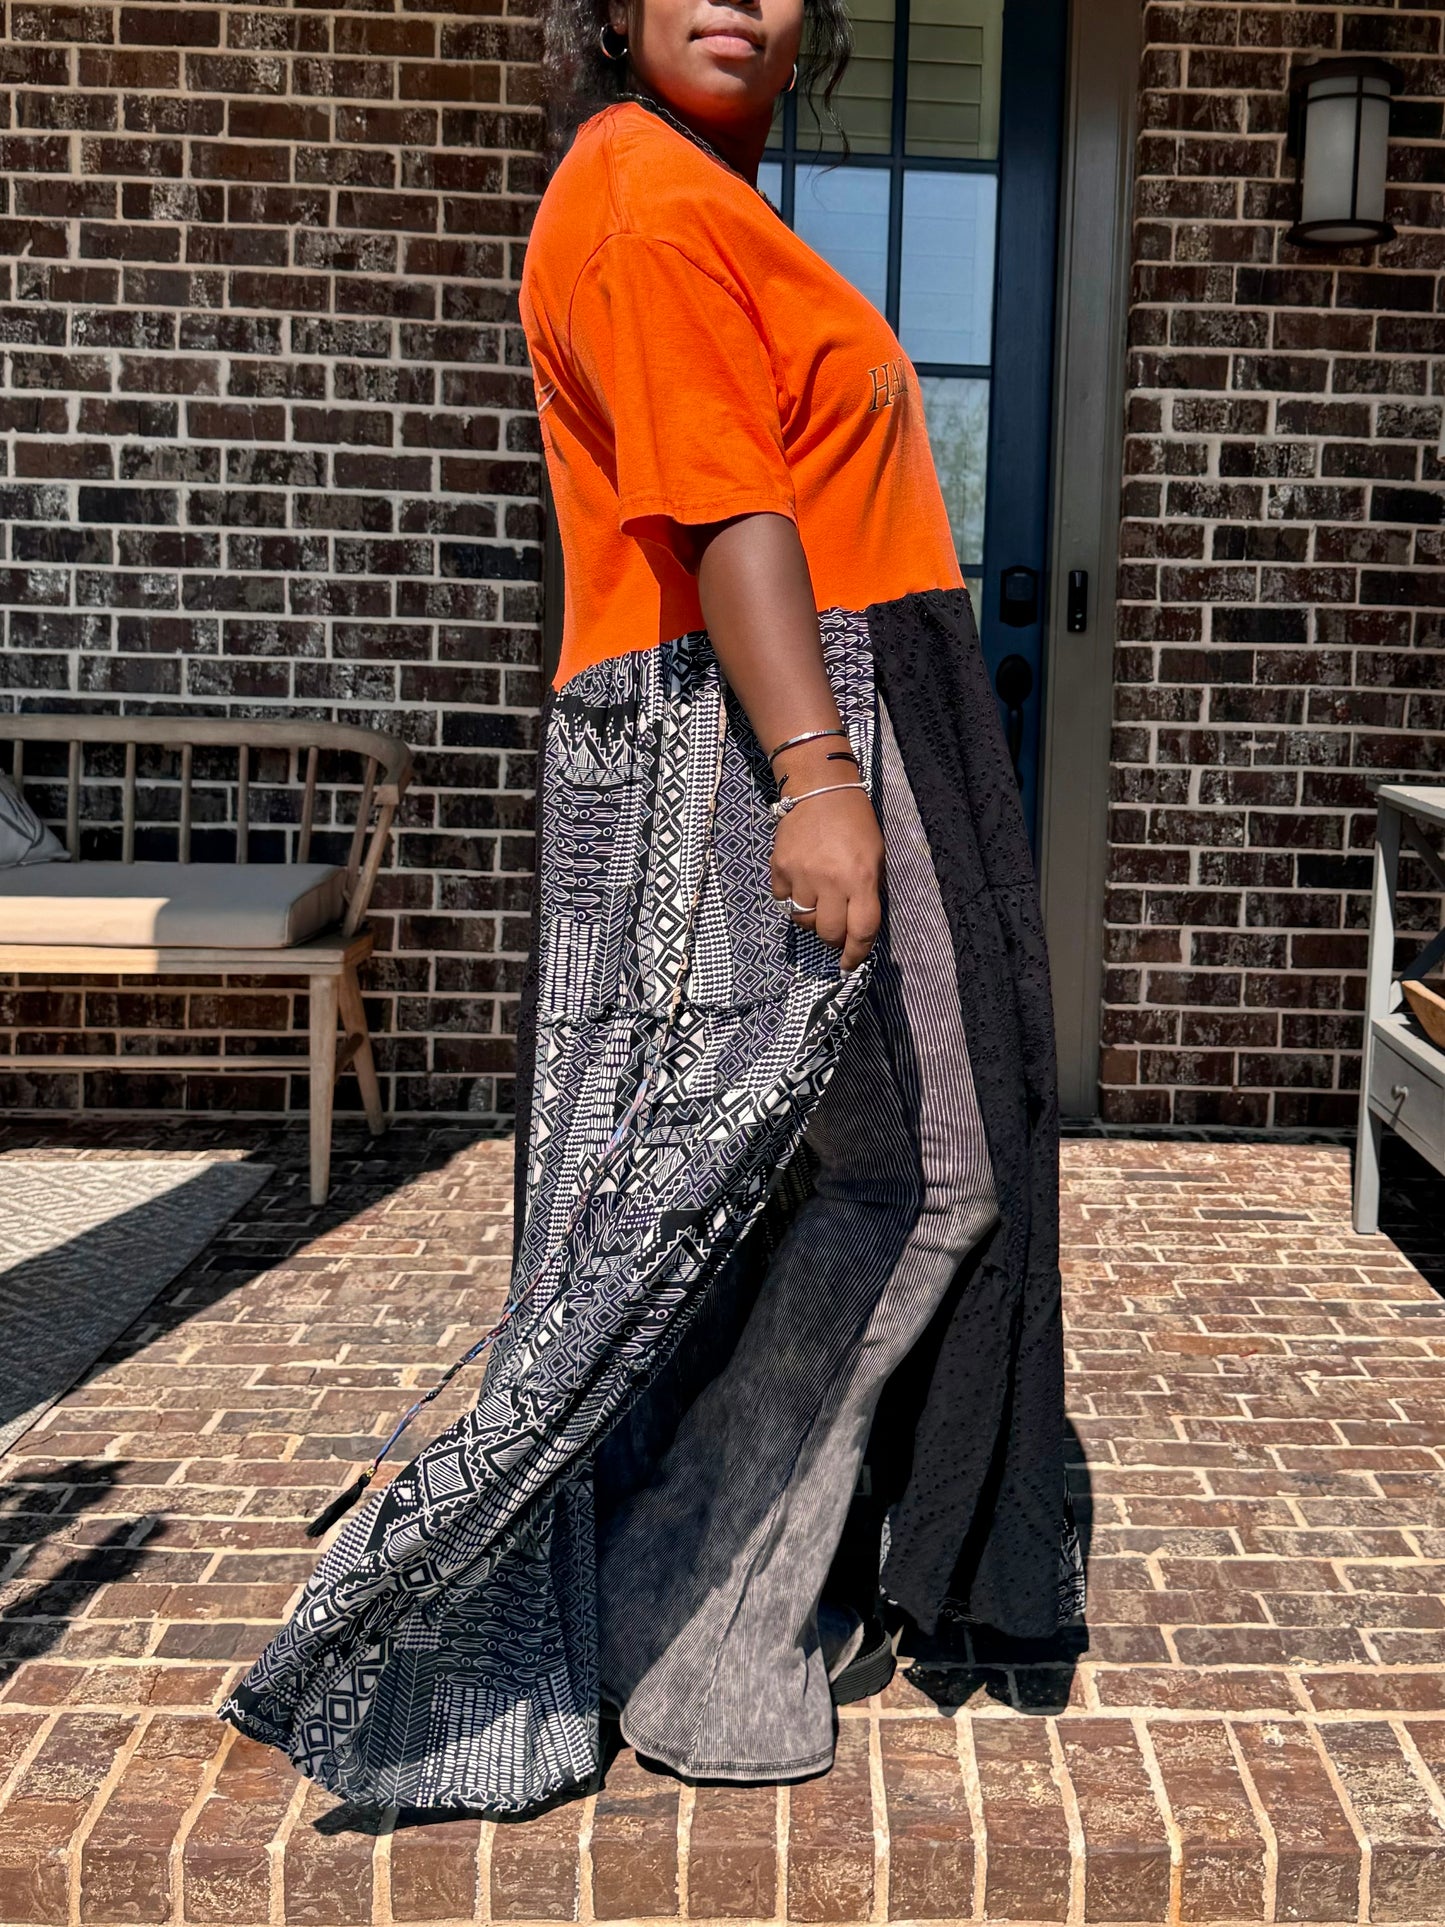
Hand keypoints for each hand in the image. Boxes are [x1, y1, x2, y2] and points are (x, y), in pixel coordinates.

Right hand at [770, 739, 883, 971]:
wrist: (819, 788)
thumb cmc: (855, 821)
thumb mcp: (875, 855)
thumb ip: (868, 890)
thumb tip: (858, 926)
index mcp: (861, 878)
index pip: (861, 930)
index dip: (856, 954)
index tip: (850, 964)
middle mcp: (831, 881)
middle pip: (829, 932)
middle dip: (834, 937)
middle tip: (836, 928)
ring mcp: (801, 875)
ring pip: (804, 920)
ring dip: (813, 918)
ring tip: (819, 900)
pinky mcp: (779, 868)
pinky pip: (784, 900)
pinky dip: (792, 899)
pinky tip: (801, 883)